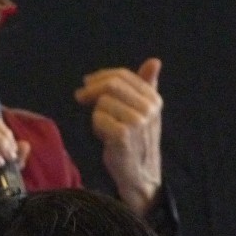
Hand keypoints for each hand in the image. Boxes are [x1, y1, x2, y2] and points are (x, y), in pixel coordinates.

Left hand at [74, 58, 162, 215]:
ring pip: (102, 102)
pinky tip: (105, 137)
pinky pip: (98, 118)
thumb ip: (147, 85)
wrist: (140, 174)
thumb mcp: (146, 111)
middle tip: (80, 97)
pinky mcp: (123, 134)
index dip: (101, 76)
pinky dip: (97, 126)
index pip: (122, 75)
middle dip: (92, 89)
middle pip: (111, 85)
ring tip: (105, 127)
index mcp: (154, 98)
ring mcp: (137, 121)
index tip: (87, 83)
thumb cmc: (139, 140)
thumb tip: (155, 61)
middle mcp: (148, 108)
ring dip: (97, 114)